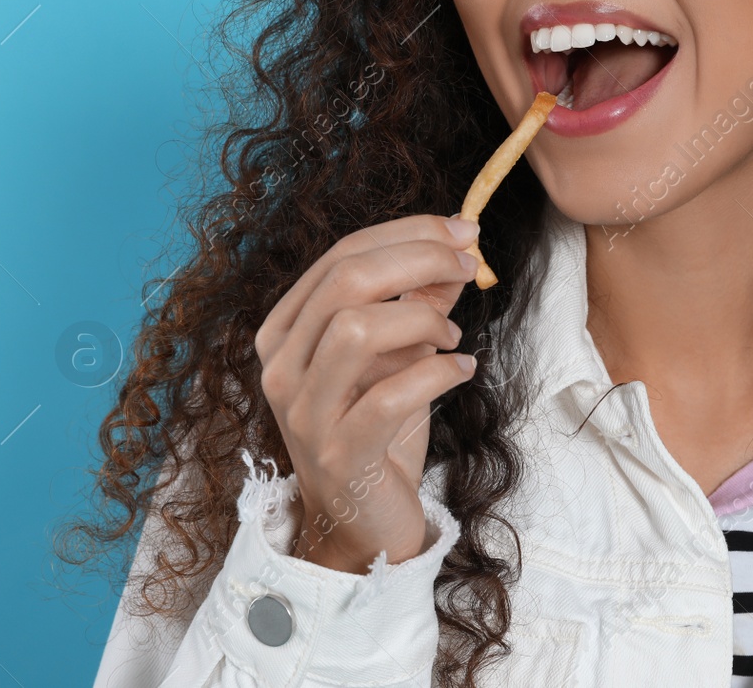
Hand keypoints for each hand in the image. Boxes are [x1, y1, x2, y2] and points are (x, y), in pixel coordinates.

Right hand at [254, 214, 480, 572]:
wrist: (362, 520)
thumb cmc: (378, 428)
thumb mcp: (399, 354)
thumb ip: (419, 300)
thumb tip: (458, 247)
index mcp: (286, 331)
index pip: (340, 256)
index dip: (407, 233)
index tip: (462, 231)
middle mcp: (282, 367)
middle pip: (346, 281)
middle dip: (419, 259)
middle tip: (470, 265)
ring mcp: (305, 413)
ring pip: (357, 329)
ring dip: (422, 320)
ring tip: (453, 336)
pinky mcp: (341, 453)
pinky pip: (390, 396)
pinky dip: (438, 373)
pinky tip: (462, 369)